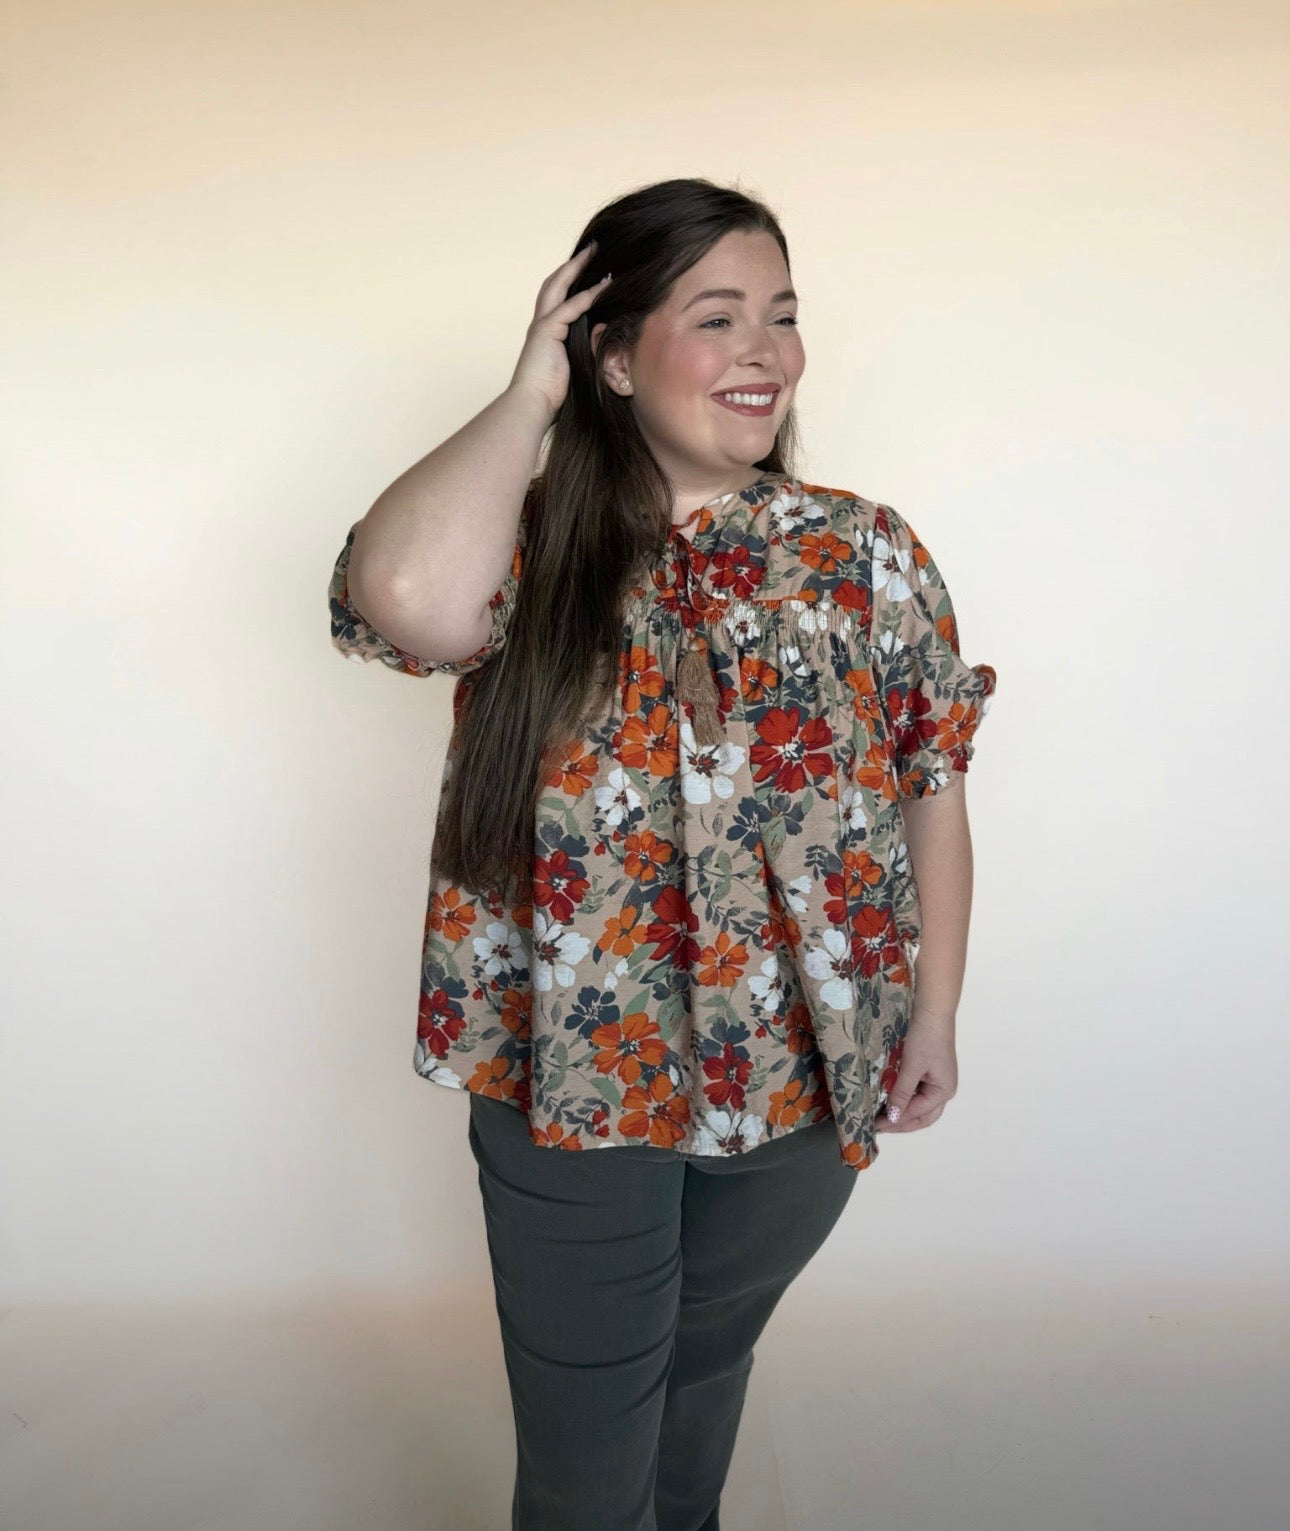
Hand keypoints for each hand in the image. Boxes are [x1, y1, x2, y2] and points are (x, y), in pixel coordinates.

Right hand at [507, 240, 613, 422]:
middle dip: (573, 265)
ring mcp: (542, 326)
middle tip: (592, 249)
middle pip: (554, 284)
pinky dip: (588, 294)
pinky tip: (605, 284)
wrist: (531, 406)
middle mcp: (541, 324)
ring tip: (596, 253)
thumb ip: (584, 353)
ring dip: (578, 268)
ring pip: (558, 286)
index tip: (590, 270)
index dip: (572, 282)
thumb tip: (604, 345)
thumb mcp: (573, 370)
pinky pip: (571, 306)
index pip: (558, 299)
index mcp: (545, 334)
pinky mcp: (546, 331)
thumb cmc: (551, 397)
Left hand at [875, 1009, 957, 1133]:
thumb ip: (902, 1093)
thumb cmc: (925, 1038)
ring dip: (902, 1113)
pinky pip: (916, 1093)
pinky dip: (903, 1099)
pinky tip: (889, 1100)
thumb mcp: (911, 1067)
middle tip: (879, 1128)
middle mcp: (943, 1090)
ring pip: (919, 1107)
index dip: (896, 1121)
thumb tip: (892, 1117)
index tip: (876, 1125)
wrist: (932, 1011)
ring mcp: (937, 1081)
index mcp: (944, 1091)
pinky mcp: (929, 1072)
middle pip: (922, 1116)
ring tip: (881, 1117)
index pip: (917, 1114)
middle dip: (901, 1124)